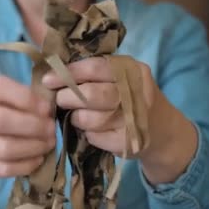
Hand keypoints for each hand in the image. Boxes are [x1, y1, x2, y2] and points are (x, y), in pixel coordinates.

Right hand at [0, 75, 55, 177]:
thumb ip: (8, 93)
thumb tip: (44, 106)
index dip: (26, 98)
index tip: (45, 107)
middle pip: (2, 121)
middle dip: (34, 126)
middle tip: (51, 129)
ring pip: (4, 149)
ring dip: (33, 147)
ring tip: (48, 143)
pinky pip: (1, 168)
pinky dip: (24, 166)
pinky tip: (37, 159)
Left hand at [42, 56, 197, 184]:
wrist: (161, 129)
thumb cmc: (129, 98)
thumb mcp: (118, 77)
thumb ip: (91, 72)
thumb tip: (51, 67)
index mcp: (132, 70)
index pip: (95, 67)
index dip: (68, 73)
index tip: (47, 80)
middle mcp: (137, 92)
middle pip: (92, 95)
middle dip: (68, 98)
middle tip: (59, 100)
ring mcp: (134, 119)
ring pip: (91, 119)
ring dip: (77, 118)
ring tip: (77, 115)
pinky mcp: (129, 141)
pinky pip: (95, 137)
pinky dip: (88, 134)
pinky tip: (92, 130)